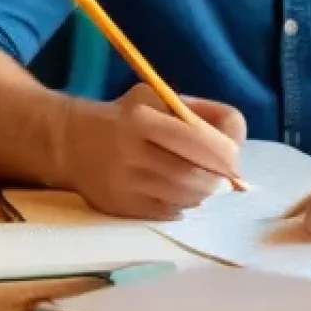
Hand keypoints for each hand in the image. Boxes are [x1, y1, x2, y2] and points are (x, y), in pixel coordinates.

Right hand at [58, 83, 246, 219]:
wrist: (73, 141)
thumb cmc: (128, 116)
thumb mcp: (159, 99)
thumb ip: (198, 114)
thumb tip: (236, 144)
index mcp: (142, 117)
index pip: (201, 139)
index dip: (226, 149)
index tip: (231, 151)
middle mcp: (132, 150)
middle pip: (197, 174)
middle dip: (218, 176)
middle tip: (222, 174)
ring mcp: (125, 182)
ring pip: (186, 197)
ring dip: (202, 192)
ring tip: (198, 180)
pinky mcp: (121, 207)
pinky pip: (169, 212)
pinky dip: (182, 204)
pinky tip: (175, 191)